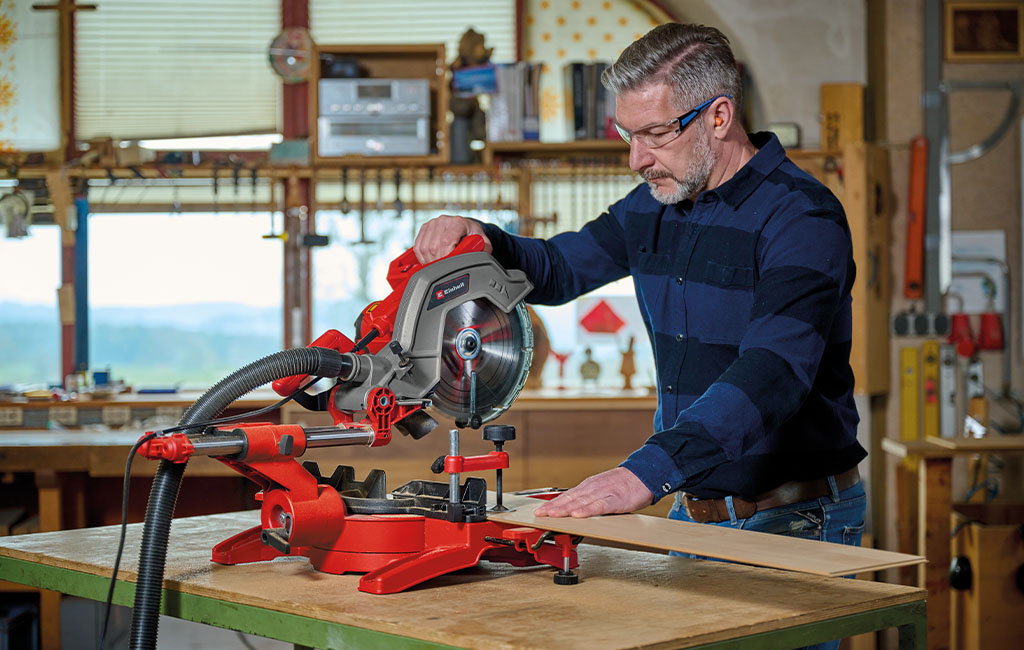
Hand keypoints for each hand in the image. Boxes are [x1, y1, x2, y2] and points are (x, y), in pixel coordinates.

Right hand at [413, 215, 492, 263]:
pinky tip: (429, 261)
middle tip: (442, 271)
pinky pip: (418, 245)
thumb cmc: (474, 235)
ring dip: (428, 261)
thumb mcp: (483, 242)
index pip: (446, 241)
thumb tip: (479, 256)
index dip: (445, 257)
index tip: (448, 266)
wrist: (465, 227)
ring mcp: (432, 223)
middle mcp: (443, 221)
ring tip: (436, 267)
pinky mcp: (424, 228)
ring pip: (424, 247)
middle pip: (433, 246)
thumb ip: (484, 249)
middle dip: (437, 263)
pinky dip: (421, 256)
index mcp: (458, 223)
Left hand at [533, 467, 652, 517]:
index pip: (566, 496)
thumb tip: (573, 510)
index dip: (552, 504)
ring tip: (552, 515)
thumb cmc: (622, 485)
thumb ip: (588, 499)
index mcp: (588, 487)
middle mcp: (592, 488)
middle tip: (539, 514)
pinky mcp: (615, 499)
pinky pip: (599, 506)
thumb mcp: (601, 489)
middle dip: (553, 507)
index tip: (539, 511)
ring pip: (580, 502)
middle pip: (569, 499)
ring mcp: (603, 493)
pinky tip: (578, 515)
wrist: (643, 475)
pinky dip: (587, 510)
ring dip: (565, 509)